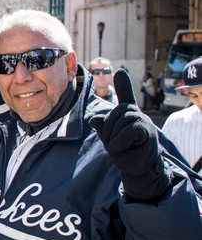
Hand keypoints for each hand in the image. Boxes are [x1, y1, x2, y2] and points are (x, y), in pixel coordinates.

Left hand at [89, 70, 170, 200]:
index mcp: (126, 113)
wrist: (138, 168)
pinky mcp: (147, 132)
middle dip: (106, 132)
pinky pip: (127, 131)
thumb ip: (102, 126)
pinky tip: (122, 148)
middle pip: (112, 115)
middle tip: (112, 144)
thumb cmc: (124, 151)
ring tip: (120, 148)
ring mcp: (142, 121)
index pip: (126, 96)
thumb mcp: (109, 138)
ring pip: (119, 124)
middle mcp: (135, 113)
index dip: (124, 83)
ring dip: (113, 140)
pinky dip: (119, 142)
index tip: (120, 71)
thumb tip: (94, 118)